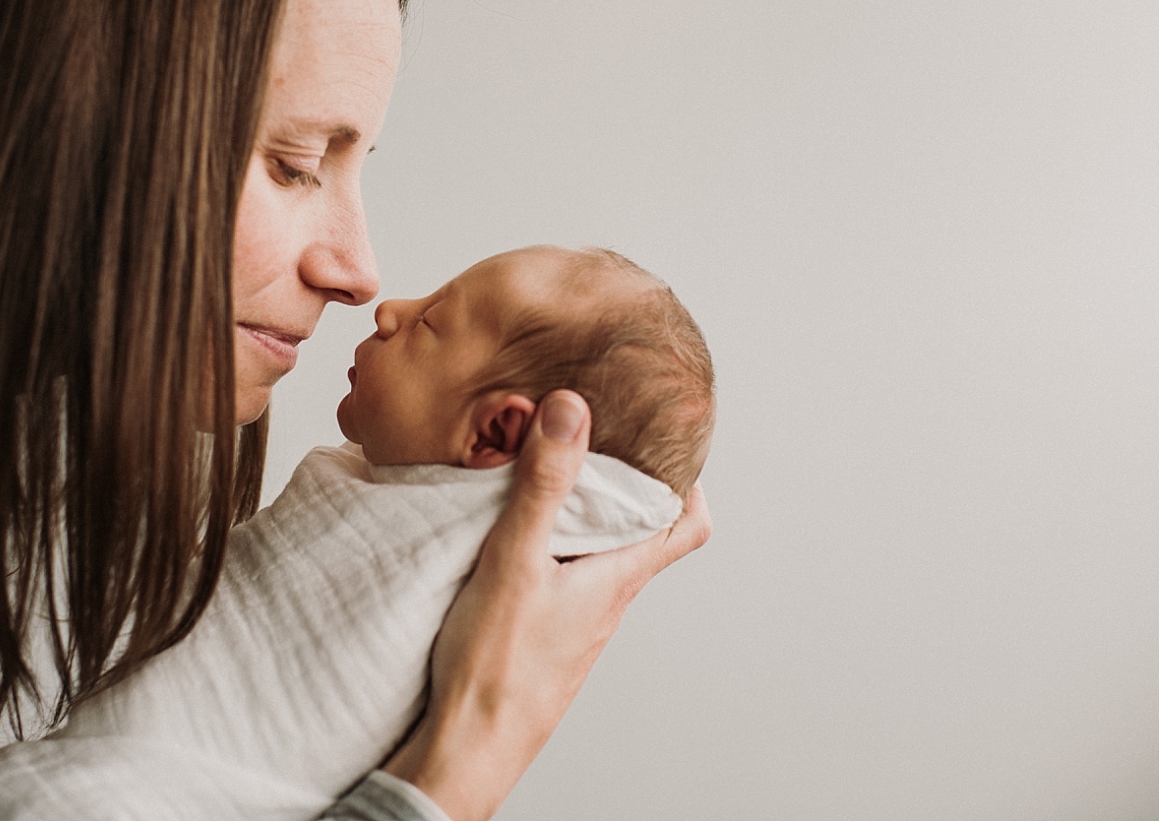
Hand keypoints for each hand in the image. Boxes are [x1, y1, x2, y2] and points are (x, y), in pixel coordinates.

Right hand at [381, 389, 710, 818]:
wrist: (469, 746)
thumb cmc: (497, 667)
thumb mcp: (515, 559)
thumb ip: (542, 486)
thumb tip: (571, 412)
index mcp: (618, 577)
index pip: (687, 526)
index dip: (688, 482)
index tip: (667, 442)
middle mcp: (608, 600)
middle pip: (641, 534)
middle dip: (625, 485)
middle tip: (596, 440)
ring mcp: (578, 621)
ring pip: (600, 556)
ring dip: (585, 515)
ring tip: (547, 477)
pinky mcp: (546, 636)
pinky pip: (564, 580)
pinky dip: (552, 547)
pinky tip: (511, 537)